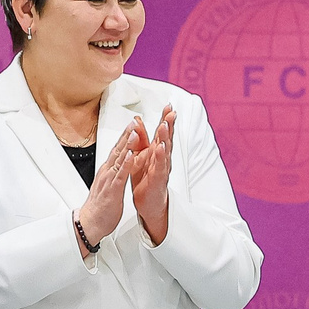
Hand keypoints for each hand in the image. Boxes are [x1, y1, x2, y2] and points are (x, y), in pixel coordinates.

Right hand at [77, 124, 139, 246]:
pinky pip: (120, 174)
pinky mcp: (112, 189)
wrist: (91, 222)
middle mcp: (107, 171)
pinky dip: (126, 164)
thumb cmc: (102, 205)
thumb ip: (117, 171)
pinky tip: (131, 155)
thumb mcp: (112, 184)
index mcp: (108, 170)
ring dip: (127, 144)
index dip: (126, 137)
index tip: (133, 125)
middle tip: (134, 121)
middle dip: (126, 135)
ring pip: (119, 158)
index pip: (118, 150)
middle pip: (118, 149)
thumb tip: (124, 162)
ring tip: (134, 132)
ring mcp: (109, 179)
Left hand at [129, 105, 174, 242]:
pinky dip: (160, 158)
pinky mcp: (158, 181)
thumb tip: (137, 119)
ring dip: (165, 138)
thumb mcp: (141, 155)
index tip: (168, 106)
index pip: (162, 133)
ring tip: (164, 126)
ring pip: (165, 152)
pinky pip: (159, 168)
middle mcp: (163, 159)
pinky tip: (160, 149)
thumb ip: (140, 138)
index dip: (166, 119)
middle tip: (171, 112)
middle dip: (169, 125)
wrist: (148, 203)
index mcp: (157, 152)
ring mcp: (162, 169)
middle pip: (167, 139)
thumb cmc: (146, 179)